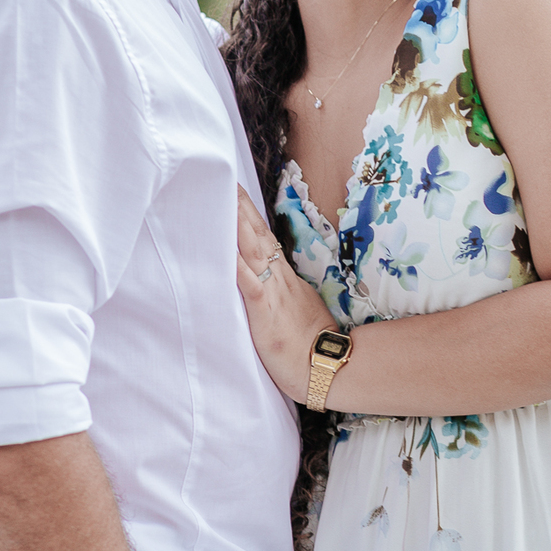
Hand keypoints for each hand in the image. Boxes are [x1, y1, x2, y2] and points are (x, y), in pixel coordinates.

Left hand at [236, 186, 336, 401]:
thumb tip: (268, 279)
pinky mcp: (266, 313)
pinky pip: (250, 285)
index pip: (265, 240)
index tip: (237, 193)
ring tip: (223, 202)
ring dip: (238, 227)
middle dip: (242, 209)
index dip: (251, 217)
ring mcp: (274, 294)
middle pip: (258, 237)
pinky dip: (238, 267)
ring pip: (254, 253)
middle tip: (225, 182)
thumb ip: (282, 292)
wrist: (327, 369)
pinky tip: (226, 252)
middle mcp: (279, 280)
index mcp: (285, 280)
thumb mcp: (297, 310)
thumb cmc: (310, 346)